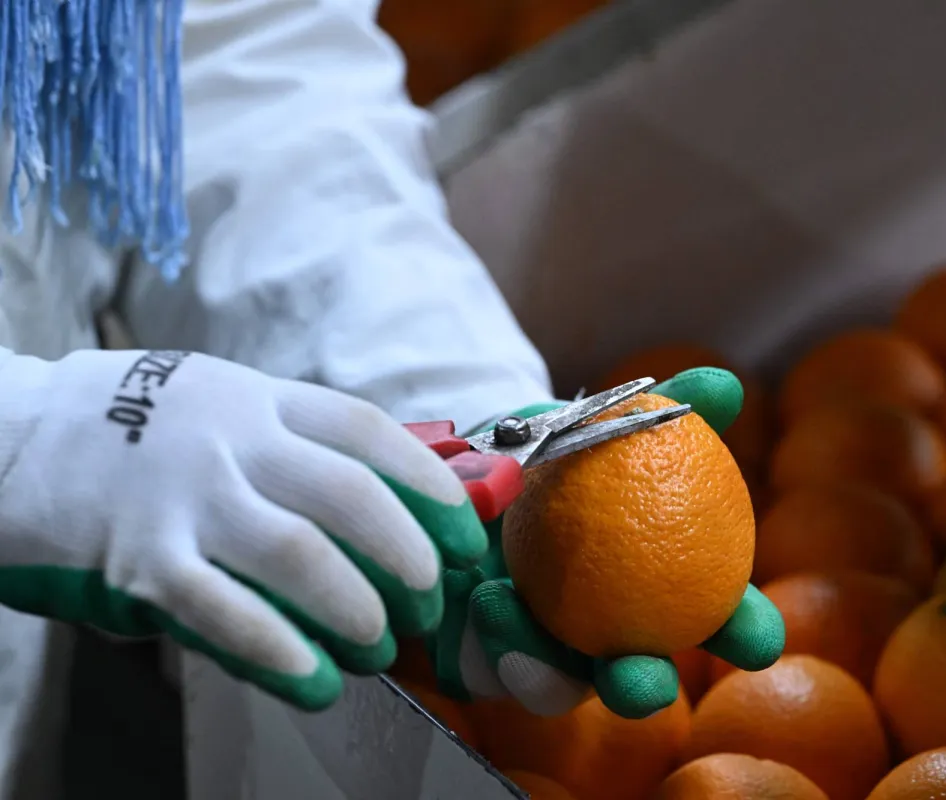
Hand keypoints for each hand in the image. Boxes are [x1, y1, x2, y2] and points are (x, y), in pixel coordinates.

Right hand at [0, 348, 488, 710]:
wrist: (6, 433)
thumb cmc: (132, 429)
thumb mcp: (219, 406)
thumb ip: (288, 446)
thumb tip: (386, 511)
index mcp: (259, 399)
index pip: (369, 434)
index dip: (429, 487)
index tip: (465, 534)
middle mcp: (230, 440)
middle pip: (352, 497)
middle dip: (409, 558)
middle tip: (430, 603)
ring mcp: (184, 497)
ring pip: (300, 556)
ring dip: (356, 610)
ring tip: (380, 646)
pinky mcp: (137, 559)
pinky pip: (225, 612)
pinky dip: (280, 652)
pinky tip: (316, 678)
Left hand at [428, 368, 784, 718]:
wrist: (473, 464)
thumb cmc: (556, 448)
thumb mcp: (593, 420)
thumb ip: (654, 410)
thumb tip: (725, 384)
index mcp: (662, 584)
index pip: (721, 620)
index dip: (747, 635)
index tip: (755, 641)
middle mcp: (610, 633)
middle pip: (639, 680)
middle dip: (644, 690)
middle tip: (640, 681)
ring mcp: (547, 650)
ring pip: (553, 684)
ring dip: (539, 664)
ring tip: (505, 604)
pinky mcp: (486, 658)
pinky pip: (490, 665)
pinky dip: (490, 636)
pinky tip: (484, 596)